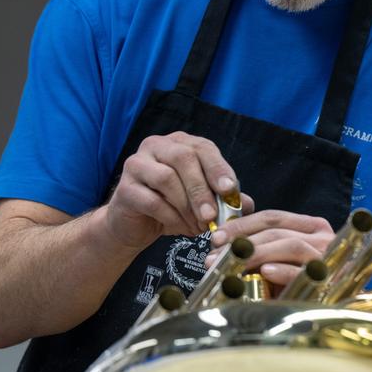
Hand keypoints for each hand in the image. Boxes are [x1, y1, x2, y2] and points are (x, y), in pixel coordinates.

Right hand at [104, 132, 245, 247]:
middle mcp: (157, 146)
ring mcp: (137, 164)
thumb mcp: (202, 202)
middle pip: (184, 159)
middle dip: (202, 190)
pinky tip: (181, 228)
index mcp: (180, 143)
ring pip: (166, 178)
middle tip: (213, 216)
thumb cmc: (172, 207)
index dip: (218, 168)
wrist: (135, 225)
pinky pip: (151, 200)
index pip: (203, 148)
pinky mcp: (124, 188)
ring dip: (187, 206)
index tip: (230, 190)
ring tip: (199, 226)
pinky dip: (171, 217)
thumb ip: (224, 200)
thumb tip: (247, 204)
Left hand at [209, 210, 334, 288]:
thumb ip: (266, 248)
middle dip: (242, 241)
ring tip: (231, 263)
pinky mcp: (330, 279)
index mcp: (312, 227)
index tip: (217, 236)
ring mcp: (327, 257)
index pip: (273, 217)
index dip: (242, 224)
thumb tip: (225, 246)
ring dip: (255, 254)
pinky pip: (303, 271)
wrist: (336, 308)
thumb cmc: (305, 283)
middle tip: (214, 255)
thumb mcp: (285, 260)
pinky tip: (265, 272)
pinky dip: (283, 270)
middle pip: (277, 231)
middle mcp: (323, 237)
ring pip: (290, 245)